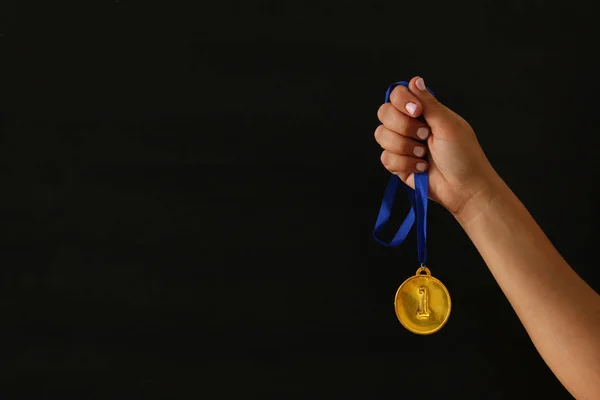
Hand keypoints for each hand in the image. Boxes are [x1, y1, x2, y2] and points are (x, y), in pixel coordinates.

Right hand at [375, 76, 499, 218]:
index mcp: (424, 111)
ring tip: (424, 154)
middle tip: (424, 135)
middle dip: (403, 126)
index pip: (398, 95)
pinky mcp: (398, 164)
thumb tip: (415, 80)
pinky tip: (421, 168)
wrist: (464, 188)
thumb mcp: (448, 124)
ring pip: (382, 136)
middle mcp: (410, 125)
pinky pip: (386, 158)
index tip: (418, 112)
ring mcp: (402, 145)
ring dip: (405, 147)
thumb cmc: (464, 156)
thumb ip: (428, 102)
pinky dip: (405, 164)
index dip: (402, 102)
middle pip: (384, 113)